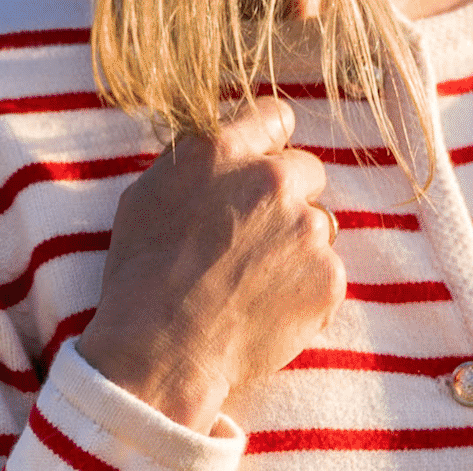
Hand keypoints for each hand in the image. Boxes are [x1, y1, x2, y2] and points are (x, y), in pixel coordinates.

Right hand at [78, 99, 345, 432]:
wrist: (163, 351)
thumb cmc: (143, 277)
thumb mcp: (148, 195)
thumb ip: (199, 164)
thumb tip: (230, 150)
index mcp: (222, 151)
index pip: (275, 117)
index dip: (271, 143)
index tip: (266, 163)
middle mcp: (272, 181)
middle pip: (307, 172)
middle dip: (288, 198)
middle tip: (253, 238)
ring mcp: (308, 230)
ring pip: (319, 226)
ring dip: (297, 246)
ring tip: (252, 282)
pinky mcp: (329, 278)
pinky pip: (326, 274)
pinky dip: (306, 290)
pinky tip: (267, 308)